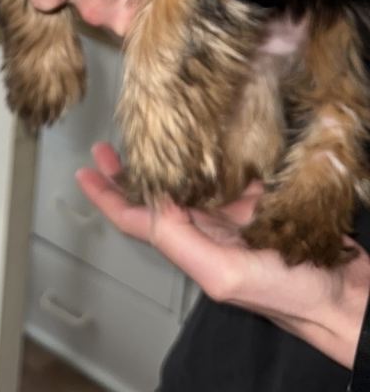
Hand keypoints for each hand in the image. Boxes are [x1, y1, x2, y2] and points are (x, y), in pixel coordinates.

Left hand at [26, 0, 369, 366]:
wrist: (345, 295)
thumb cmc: (290, 293)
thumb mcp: (226, 269)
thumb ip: (183, 237)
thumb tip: (149, 202)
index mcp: (194, 249)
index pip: (138, 220)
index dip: (108, 196)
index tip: (86, 171)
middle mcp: (209, 233)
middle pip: (158, 198)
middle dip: (130, 174)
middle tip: (108, 147)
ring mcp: (236, 219)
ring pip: (191, 183)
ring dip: (168, 161)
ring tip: (149, 135)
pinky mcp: (264, 205)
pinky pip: (231, 176)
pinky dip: (216, 158)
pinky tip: (209, 138)